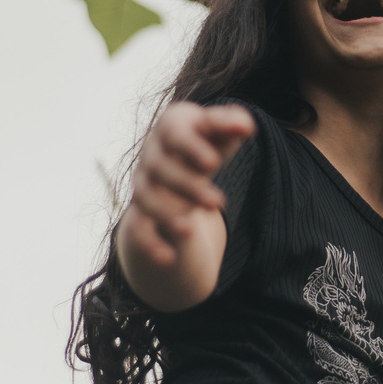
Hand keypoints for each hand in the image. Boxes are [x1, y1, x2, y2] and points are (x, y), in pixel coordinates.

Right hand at [126, 102, 253, 265]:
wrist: (181, 165)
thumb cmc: (207, 143)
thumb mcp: (222, 131)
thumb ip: (233, 124)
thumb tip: (245, 126)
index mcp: (171, 126)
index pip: (175, 134)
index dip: (191, 148)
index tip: (213, 163)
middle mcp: (151, 153)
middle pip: (160, 168)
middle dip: (187, 186)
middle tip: (218, 202)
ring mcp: (143, 183)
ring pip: (146, 198)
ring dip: (166, 215)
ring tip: (188, 232)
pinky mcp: (141, 211)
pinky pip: (137, 228)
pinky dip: (149, 244)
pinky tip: (168, 259)